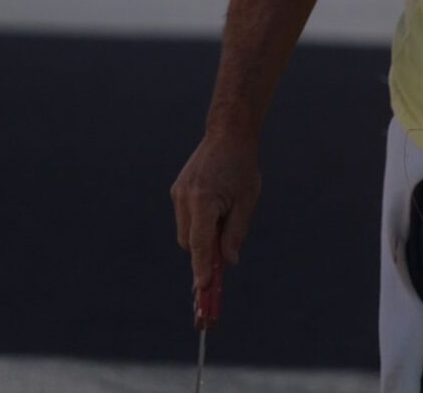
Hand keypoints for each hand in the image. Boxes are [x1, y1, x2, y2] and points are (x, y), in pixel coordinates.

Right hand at [172, 133, 260, 291]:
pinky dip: (198, 221)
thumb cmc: (242, 166)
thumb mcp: (246, 201)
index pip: (200, 243)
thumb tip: (228, 262)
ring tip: (225, 212)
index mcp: (203, 200)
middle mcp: (185, 197)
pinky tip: (216, 204)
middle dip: (205, 251)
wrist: (228, 133)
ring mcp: (177, 193)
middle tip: (225, 255)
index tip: (203, 288)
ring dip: (202, 235)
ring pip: (186, 232)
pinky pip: (185, 217)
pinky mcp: (176, 189)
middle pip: (190, 242)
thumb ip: (235, 233)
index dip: (202, 267)